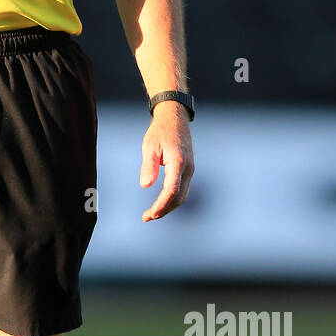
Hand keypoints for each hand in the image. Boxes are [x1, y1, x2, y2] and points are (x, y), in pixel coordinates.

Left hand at [139, 103, 193, 221]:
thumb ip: (148, 166)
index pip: (172, 190)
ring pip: (181, 195)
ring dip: (168, 206)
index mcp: (178, 162)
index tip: (151, 214)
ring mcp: (189, 169)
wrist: (175, 118)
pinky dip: (172, 199)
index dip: (162, 205)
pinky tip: (160, 203)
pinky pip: (181, 189)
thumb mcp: (150, 146)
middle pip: (178, 197)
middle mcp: (187, 168)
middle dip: (164, 209)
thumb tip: (145, 185)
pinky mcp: (187, 170)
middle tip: (147, 217)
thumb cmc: (160, 131)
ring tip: (151, 213)